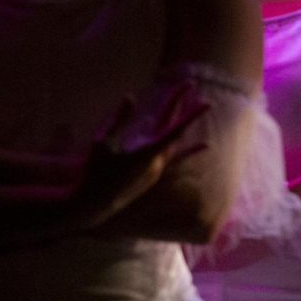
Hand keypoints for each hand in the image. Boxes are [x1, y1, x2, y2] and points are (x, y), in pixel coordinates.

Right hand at [74, 82, 209, 220]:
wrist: (95, 204)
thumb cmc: (96, 171)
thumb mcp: (104, 142)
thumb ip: (120, 119)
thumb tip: (130, 96)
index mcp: (148, 155)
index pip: (175, 131)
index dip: (190, 116)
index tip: (205, 104)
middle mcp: (158, 164)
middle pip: (178, 133)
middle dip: (187, 114)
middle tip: (202, 97)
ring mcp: (157, 172)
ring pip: (177, 144)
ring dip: (184, 126)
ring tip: (192, 109)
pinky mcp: (154, 177)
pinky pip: (176, 158)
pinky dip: (190, 150)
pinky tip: (205, 144)